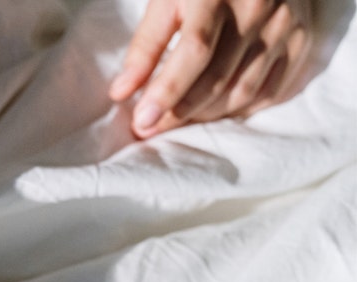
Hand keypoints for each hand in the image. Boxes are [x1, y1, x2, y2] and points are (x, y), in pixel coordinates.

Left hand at [109, 0, 312, 138]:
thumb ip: (145, 45)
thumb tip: (121, 92)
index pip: (194, 51)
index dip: (166, 91)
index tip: (142, 121)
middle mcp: (258, 8)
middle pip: (216, 79)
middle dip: (177, 113)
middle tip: (148, 129)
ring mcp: (284, 25)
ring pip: (240, 93)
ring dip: (203, 117)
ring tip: (173, 121)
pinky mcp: (300, 40)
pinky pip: (267, 93)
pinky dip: (235, 110)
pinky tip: (210, 112)